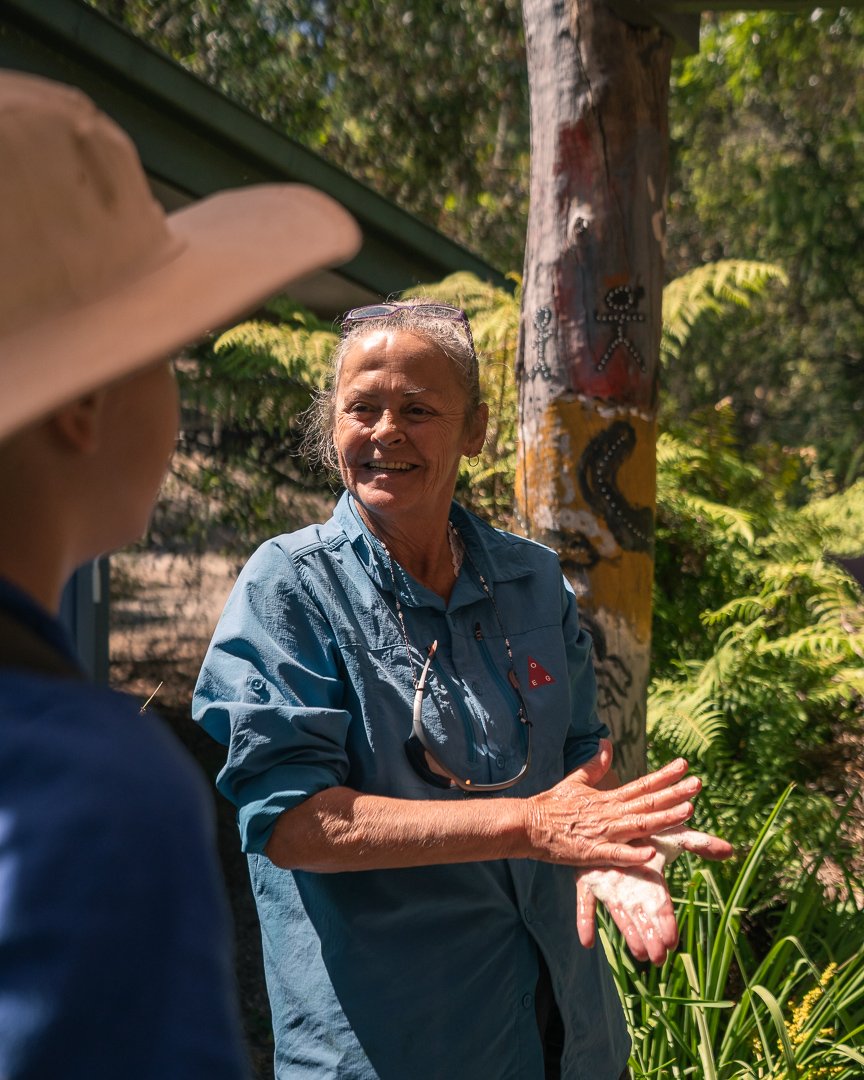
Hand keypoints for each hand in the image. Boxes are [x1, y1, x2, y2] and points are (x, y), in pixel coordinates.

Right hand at [524, 740, 700, 868]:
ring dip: (663, 818)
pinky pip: (616, 855)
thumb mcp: (575, 781)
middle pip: (647, 803)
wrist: (528, 825)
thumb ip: (595, 765)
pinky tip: (651, 853)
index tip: (685, 765)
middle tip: (698, 783)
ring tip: (687, 810)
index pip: (642, 785)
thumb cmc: (552, 806)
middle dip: (674, 793)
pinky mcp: (592, 853)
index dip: (664, 776)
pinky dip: (633, 854)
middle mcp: (610, 813)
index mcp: (608, 798)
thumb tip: (607, 743)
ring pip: (639, 825)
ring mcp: (603, 833)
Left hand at [576, 825, 734, 963]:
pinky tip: (586, 941)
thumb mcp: (674, 835)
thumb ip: (699, 843)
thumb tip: (731, 851)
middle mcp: (630, 889)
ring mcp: (608, 887)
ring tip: (637, 953)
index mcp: (651, 882)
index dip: (666, 923)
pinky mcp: (587, 880)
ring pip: (618, 914)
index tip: (672, 942)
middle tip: (657, 958)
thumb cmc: (647, 832)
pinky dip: (585, 921)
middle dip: (649, 937)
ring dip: (627, 933)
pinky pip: (584, 903)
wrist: (615, 819)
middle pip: (642, 917)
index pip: (661, 906)